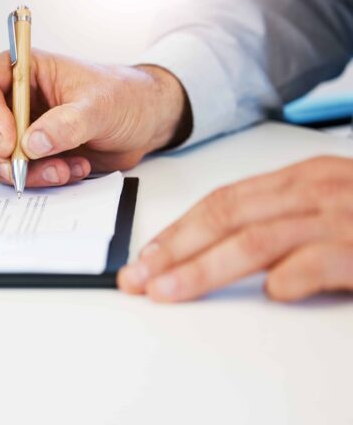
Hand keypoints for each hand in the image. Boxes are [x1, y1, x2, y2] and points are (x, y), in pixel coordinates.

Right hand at [0, 50, 190, 185]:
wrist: (144, 121)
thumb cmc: (123, 96)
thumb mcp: (100, 105)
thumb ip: (67, 122)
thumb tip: (32, 144)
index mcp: (18, 70)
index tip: (10, 142)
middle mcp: (6, 99)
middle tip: (16, 172)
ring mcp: (12, 129)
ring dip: (19, 172)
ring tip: (63, 170)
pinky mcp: (24, 155)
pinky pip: (11, 174)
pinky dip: (37, 180)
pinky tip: (71, 170)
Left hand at [118, 156, 352, 301]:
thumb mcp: (325, 203)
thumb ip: (278, 220)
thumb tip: (216, 249)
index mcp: (300, 178)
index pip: (222, 202)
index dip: (178, 230)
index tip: (145, 256)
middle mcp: (316, 190)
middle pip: (227, 219)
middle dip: (174, 251)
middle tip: (138, 278)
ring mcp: (342, 215)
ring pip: (257, 240)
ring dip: (204, 268)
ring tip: (169, 292)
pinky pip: (321, 260)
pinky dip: (293, 276)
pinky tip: (272, 293)